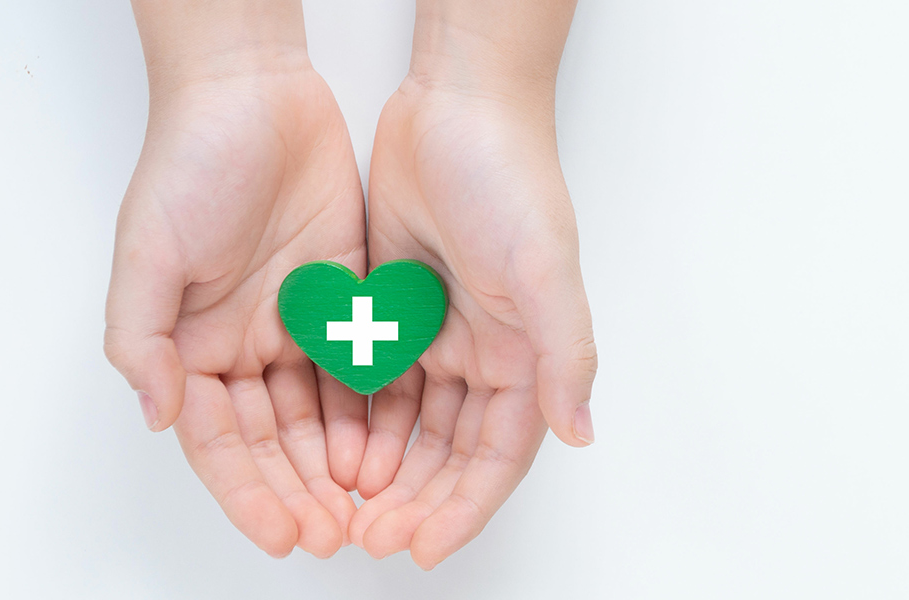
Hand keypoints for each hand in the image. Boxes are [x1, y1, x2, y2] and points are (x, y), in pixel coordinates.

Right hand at [104, 3, 365, 557]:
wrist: (255, 92)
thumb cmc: (190, 161)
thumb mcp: (146, 249)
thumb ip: (143, 338)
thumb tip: (157, 415)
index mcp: (190, 346)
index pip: (221, 442)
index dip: (249, 491)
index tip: (283, 533)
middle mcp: (243, 345)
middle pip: (275, 442)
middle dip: (301, 492)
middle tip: (337, 535)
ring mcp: (296, 325)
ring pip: (322, 417)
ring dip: (341, 466)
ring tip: (369, 508)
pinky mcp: (345, 298)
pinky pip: (362, 369)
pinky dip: (374, 413)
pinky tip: (393, 449)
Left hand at [347, 2, 596, 564]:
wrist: (455, 102)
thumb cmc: (510, 174)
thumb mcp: (544, 266)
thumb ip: (563, 352)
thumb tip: (580, 430)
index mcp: (528, 353)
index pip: (497, 454)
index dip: (464, 506)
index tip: (423, 546)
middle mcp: (486, 353)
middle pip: (449, 453)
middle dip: (415, 501)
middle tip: (370, 536)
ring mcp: (437, 333)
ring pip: (408, 427)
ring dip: (381, 470)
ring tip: (344, 506)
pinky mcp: (393, 307)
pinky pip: (370, 381)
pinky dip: (353, 420)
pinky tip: (327, 447)